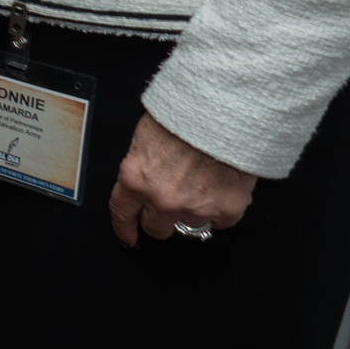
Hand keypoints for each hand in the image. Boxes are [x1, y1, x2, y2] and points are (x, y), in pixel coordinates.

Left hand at [110, 110, 256, 245]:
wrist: (224, 111)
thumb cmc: (184, 116)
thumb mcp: (146, 139)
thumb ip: (143, 168)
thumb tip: (146, 182)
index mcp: (135, 179)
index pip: (122, 213)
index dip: (125, 229)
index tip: (128, 238)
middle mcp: (162, 199)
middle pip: (157, 229)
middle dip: (162, 218)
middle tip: (174, 200)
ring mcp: (195, 208)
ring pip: (190, 227)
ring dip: (193, 212)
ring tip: (202, 185)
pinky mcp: (227, 210)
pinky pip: (220, 222)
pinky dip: (221, 208)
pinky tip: (222, 186)